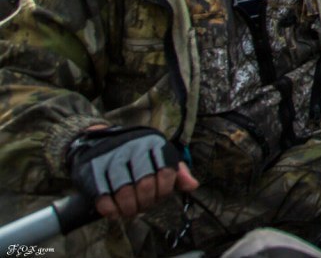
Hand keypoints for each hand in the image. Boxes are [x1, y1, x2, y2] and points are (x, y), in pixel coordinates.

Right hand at [67, 125, 199, 219]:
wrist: (101, 141)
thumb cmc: (138, 154)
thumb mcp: (160, 156)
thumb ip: (177, 171)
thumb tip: (193, 185)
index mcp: (153, 143)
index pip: (166, 173)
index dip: (164, 192)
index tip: (159, 197)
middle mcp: (133, 147)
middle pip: (145, 186)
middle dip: (146, 203)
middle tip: (143, 207)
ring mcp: (111, 157)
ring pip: (124, 192)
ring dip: (129, 208)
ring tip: (131, 211)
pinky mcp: (93, 169)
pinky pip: (103, 196)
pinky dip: (111, 210)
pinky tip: (115, 212)